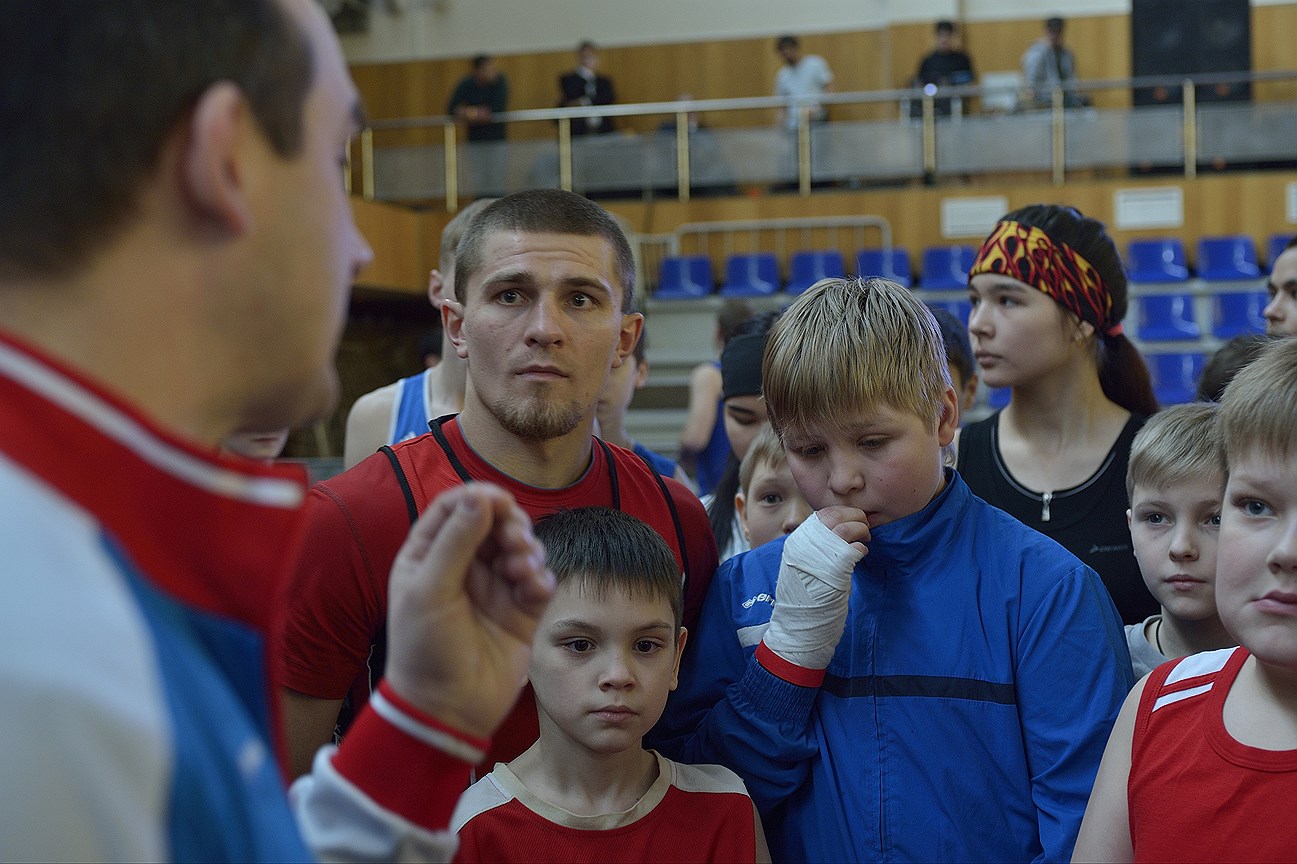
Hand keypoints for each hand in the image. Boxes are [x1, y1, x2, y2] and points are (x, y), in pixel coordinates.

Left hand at [383, 483, 553, 739]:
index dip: (479, 498)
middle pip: (493, 523)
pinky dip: (542, 577)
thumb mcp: (431, 591)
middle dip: (511, 525)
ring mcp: (493, 589)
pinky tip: (535, 588)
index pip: (454, 508)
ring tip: (524, 571)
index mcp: (428, 556)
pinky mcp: (520, 611)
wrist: (448, 710)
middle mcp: (462, 567)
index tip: (501, 502)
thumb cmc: (426, 650)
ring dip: (528, 550)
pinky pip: (539, 580)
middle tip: (517, 541)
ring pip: (520, 548)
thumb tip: (479, 495)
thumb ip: (455, 541)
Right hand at [762, 509, 868, 670]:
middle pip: (834, 515)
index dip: (840, 514)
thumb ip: (815, 548)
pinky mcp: (834, 569)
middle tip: (863, 527)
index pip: (821, 514)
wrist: (798, 629)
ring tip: (865, 539)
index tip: (851, 520)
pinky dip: (862, 548)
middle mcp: (804, 544)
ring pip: (846, 527)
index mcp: (795, 542)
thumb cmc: (804, 603)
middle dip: (854, 516)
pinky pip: (855, 548)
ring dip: (861, 530)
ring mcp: (818, 555)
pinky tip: (862, 555)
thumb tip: (837, 534)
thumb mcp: (802, 567)